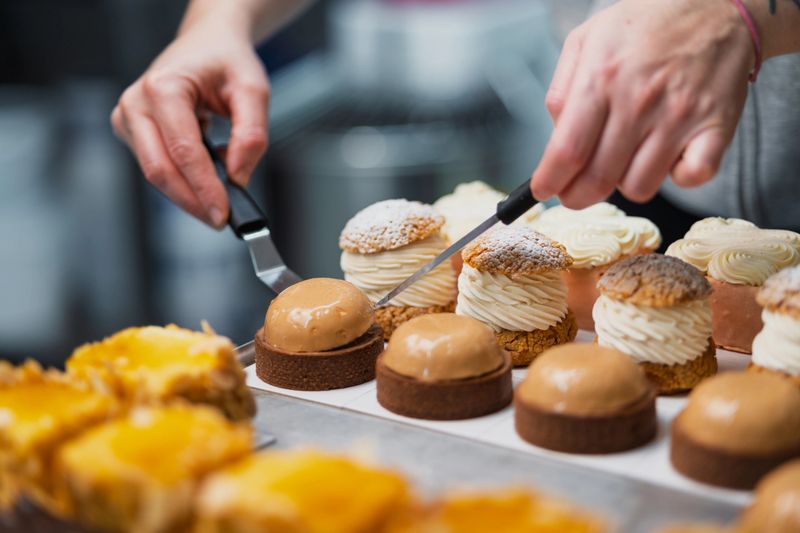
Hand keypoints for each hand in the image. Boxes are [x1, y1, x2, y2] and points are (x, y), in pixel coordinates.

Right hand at [111, 12, 268, 227]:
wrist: (207, 44)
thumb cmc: (227, 61)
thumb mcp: (253, 90)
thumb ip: (251, 134)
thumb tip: (238, 177)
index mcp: (162, 88)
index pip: (183, 151)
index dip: (203, 188)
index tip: (223, 214)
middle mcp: (136, 104)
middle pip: (160, 170)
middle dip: (192, 201)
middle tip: (220, 220)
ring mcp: (128, 119)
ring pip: (156, 174)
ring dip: (188, 193)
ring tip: (220, 196)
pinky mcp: (132, 132)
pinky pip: (157, 168)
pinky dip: (183, 180)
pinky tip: (206, 178)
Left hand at [530, 0, 753, 208]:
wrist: (715, 4)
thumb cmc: (645, 25)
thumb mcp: (587, 39)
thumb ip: (562, 89)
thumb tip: (554, 137)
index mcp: (602, 77)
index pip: (567, 150)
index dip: (549, 181)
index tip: (543, 190)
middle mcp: (639, 99)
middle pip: (598, 179)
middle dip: (577, 196)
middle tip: (573, 193)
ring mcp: (680, 115)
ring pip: (638, 186)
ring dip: (626, 182)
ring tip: (627, 157)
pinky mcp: (717, 126)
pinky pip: (692, 178)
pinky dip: (678, 177)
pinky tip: (670, 157)